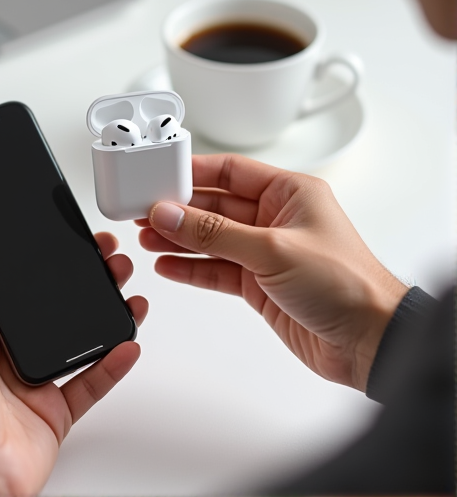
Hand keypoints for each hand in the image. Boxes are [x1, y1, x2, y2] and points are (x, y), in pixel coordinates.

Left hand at [0, 236, 146, 495]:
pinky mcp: (54, 410)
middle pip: (50, 309)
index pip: (10, 288)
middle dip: (80, 281)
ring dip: (103, 314)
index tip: (56, 241)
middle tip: (103, 257)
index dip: (32, 263)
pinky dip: (112, 365)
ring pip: (76, 340)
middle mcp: (3, 355)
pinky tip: (127, 342)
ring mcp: (31, 382)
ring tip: (123, 288)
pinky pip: (91, 382)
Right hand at [138, 153, 406, 391]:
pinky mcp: (259, 284)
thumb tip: (172, 214)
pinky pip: (216, 269)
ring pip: (211, 239)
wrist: (370, 341)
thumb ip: (215, 232)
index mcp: (289, 192)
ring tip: (147, 237)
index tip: (162, 175)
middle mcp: (275, 219)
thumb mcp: (272, 249)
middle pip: (216, 205)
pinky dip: (191, 268)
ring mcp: (265, 252)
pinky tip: (167, 265)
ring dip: (179, 239)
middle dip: (180, 209)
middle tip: (145, 210)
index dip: (194, 172)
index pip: (231, 171)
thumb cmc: (348, 284)